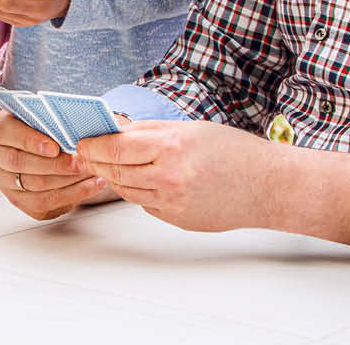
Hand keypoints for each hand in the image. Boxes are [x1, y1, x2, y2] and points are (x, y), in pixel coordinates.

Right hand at [0, 110, 109, 219]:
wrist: (38, 146)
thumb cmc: (44, 128)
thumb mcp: (42, 116)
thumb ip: (50, 119)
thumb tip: (74, 125)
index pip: (6, 133)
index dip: (30, 141)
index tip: (55, 147)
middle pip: (20, 163)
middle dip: (55, 165)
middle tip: (81, 162)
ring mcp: (4, 181)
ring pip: (33, 186)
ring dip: (66, 181)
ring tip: (90, 172)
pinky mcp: (18, 200)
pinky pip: (43, 203)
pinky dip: (72, 195)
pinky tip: (91, 185)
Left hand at [74, 120, 273, 231]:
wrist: (267, 186)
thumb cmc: (232, 151)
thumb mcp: (189, 128)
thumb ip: (148, 131)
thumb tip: (114, 130)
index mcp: (172, 147)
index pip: (116, 147)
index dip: (92, 145)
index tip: (82, 142)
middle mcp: (169, 177)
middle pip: (115, 171)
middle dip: (97, 162)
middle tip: (86, 153)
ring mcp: (173, 203)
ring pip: (127, 190)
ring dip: (116, 177)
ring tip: (113, 165)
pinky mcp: (177, 220)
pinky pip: (145, 204)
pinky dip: (140, 191)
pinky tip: (147, 180)